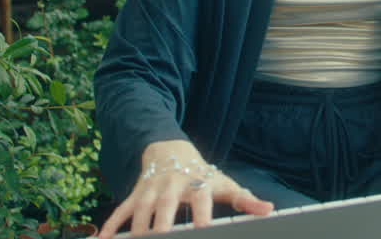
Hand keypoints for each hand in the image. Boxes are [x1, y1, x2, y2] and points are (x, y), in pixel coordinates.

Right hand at [97, 140, 272, 237]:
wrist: (170, 150)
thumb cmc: (202, 175)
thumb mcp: (224, 184)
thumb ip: (245, 200)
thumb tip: (269, 209)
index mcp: (197, 183)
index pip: (201, 199)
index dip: (202, 214)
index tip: (203, 230)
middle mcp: (172, 185)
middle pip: (166, 205)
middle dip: (163, 224)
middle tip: (164, 238)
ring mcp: (151, 190)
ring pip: (141, 210)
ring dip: (138, 229)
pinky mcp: (135, 194)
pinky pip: (120, 210)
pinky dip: (111, 226)